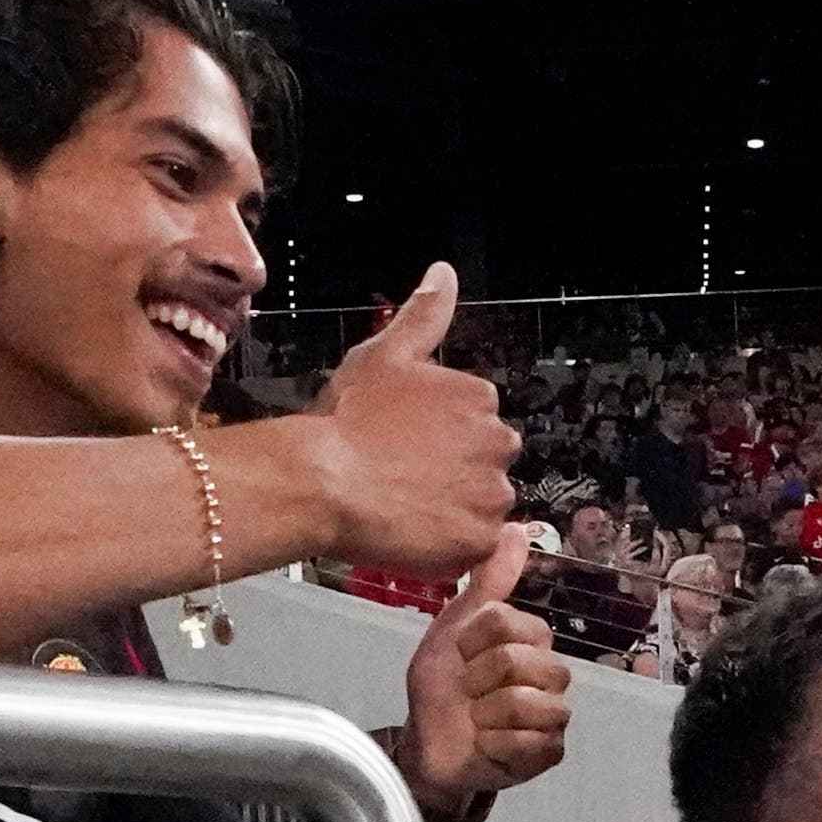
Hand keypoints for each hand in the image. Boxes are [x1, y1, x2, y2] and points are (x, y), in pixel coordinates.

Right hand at [312, 263, 518, 575]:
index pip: (477, 421)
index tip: (408, 444)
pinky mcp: (480, 539)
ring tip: (407, 504)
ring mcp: (491, 493)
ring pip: (483, 505)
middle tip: (405, 477)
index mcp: (479, 397)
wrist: (324, 481)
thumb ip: (423, 315)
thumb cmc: (347, 420)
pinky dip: (450, 544)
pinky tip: (414, 530)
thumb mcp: (384, 354)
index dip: (441, 437)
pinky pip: (475, 546)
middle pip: (486, 463)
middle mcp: (497, 442)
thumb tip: (444, 275)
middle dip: (456, 471)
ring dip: (454, 508)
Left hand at [396, 522, 570, 817]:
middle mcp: (551, 674)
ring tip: (477, 721)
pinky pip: (527, 742)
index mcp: (532, 640)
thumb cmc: (442, 686)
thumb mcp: (454, 627)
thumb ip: (488, 583)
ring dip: (484, 715)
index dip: (472, 642)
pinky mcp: (551, 752)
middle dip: (477, 679)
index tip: (460, 657)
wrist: (428, 742)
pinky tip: (487, 746)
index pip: (507, 623)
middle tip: (467, 692)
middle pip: (516, 661)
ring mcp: (554, 715)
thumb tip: (515, 527)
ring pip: (524, 703)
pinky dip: (494, 745)